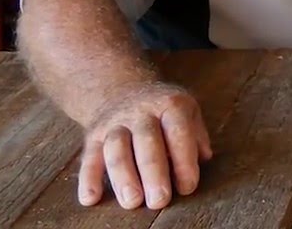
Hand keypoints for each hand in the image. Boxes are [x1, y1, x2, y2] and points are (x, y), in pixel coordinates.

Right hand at [78, 82, 212, 208]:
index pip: (178, 132)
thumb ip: (196, 135)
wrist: (123, 89)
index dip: (184, 160)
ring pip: (116, 149)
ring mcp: (114, 123)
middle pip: (146, 142)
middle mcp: (141, 111)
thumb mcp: (187, 111)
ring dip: (123, 177)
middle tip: (160, 200)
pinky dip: (88, 179)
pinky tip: (90, 198)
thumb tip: (204, 158)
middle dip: (153, 173)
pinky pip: (89, 157)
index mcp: (170, 104)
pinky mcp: (93, 136)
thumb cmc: (163, 110)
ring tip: (133, 202)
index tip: (187, 187)